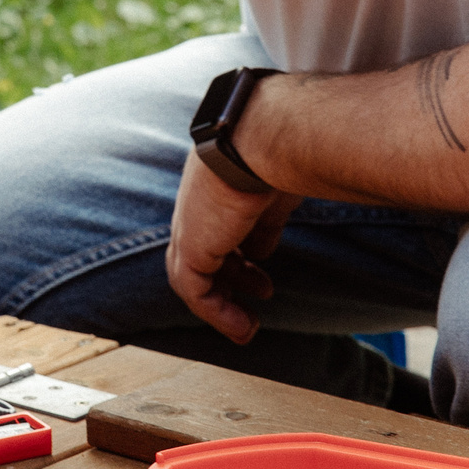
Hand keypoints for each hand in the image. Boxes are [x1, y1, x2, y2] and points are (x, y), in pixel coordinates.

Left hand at [165, 162, 299, 345]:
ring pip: (192, 272)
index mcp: (215, 182)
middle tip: (262, 291)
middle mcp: (196, 200)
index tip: (264, 262)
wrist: (263, 140)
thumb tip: (263, 252)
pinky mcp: (190, 245)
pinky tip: (243, 327)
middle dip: (232, 275)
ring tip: (247, 327)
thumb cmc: (279, 155)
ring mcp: (188, 223)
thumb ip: (266, 223)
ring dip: (220, 303)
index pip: (219, 221)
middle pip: (202, 247)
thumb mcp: (275, 193)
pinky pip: (194, 290)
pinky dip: (216, 312)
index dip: (241, 246)